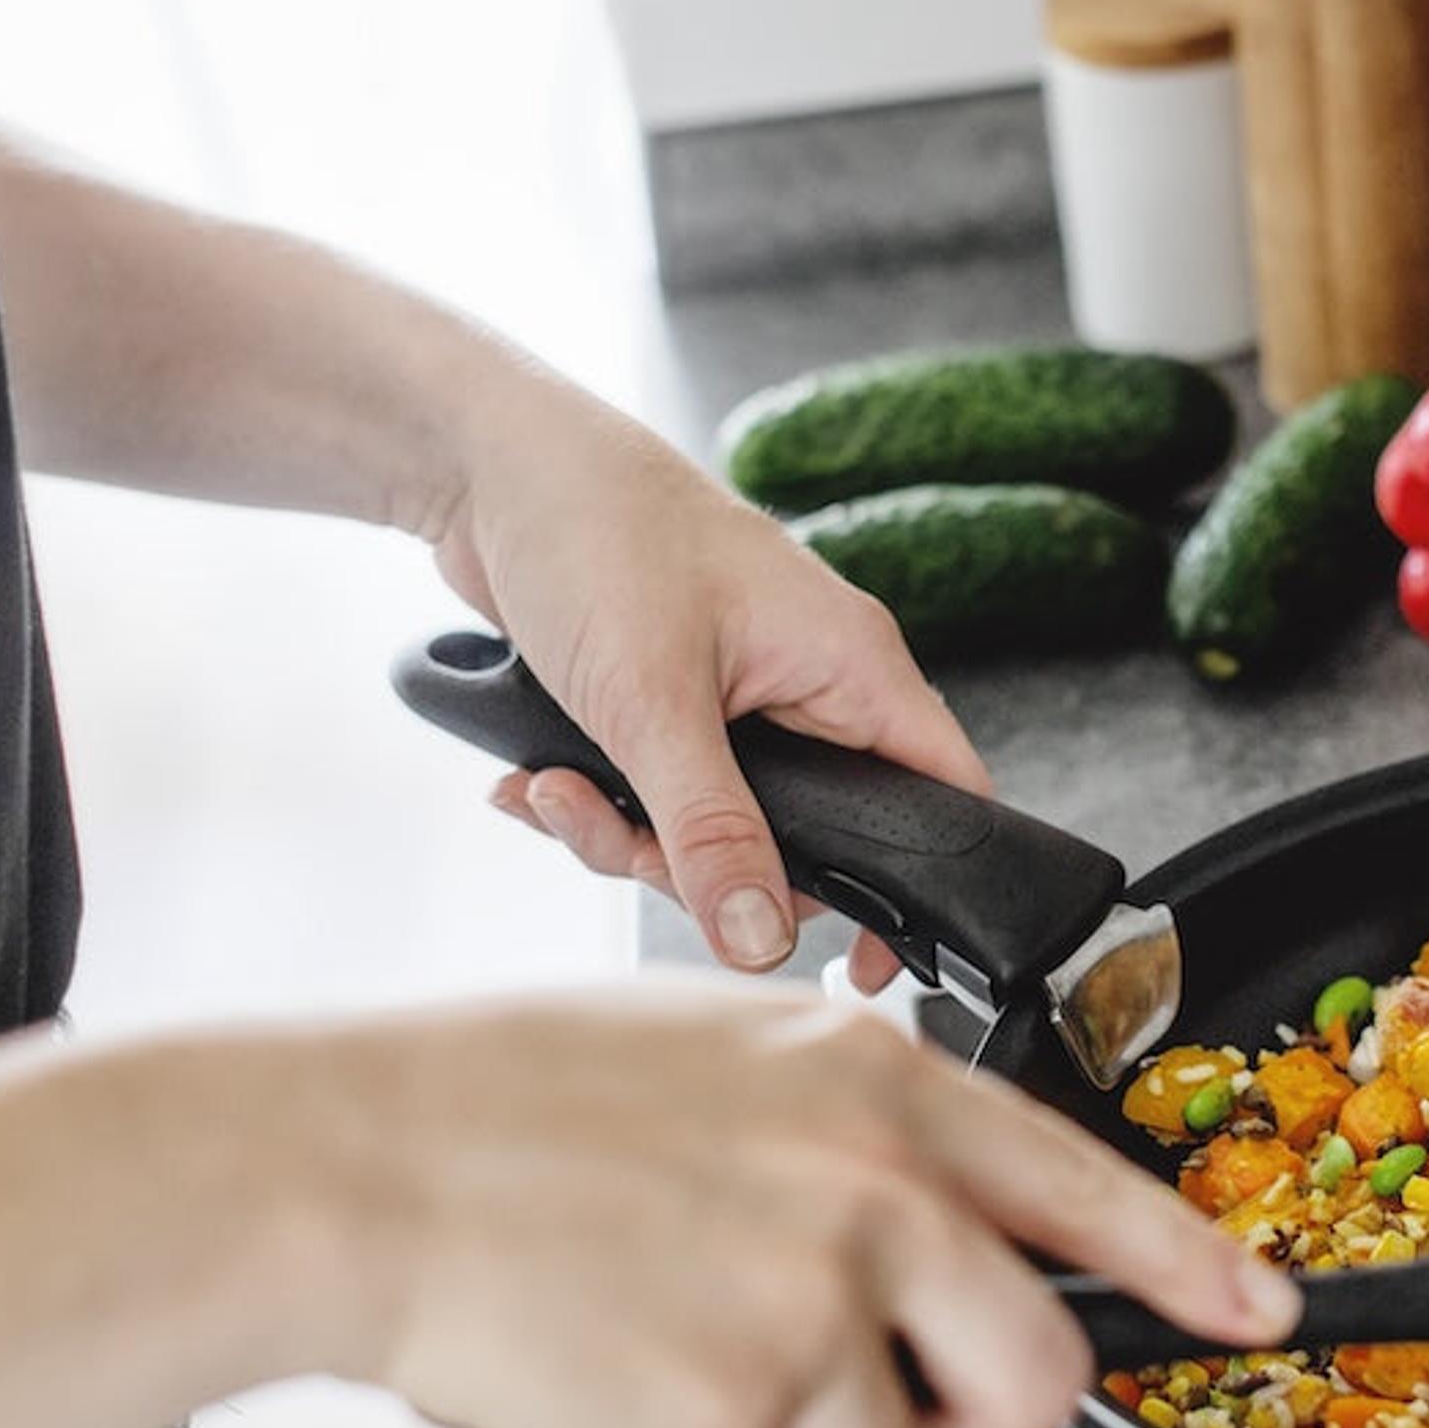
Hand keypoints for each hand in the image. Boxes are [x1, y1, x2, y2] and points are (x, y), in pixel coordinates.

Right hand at [287, 982, 1298, 1427]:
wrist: (350, 1165)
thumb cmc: (498, 1105)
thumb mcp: (717, 1057)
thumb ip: (849, 1130)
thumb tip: (937, 1226)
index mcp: (876, 1089)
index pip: (1082, 1187)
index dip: (1185, 1265)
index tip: (1256, 1312)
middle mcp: (871, 1191)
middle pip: (1031, 1378)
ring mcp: (808, 1306)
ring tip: (652, 1354)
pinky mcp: (728, 1416)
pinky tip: (589, 1380)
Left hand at [425, 372, 974, 979]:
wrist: (484, 462)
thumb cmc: (593, 530)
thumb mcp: (651, 704)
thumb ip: (712, 832)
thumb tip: (762, 943)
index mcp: (850, 665)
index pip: (943, 795)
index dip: (920, 891)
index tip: (861, 965)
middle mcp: (807, 683)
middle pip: (807, 837)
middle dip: (705, 865)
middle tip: (632, 845)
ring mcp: (737, 695)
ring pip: (715, 827)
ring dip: (623, 834)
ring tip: (551, 788)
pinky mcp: (668, 702)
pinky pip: (655, 796)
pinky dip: (592, 802)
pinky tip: (531, 776)